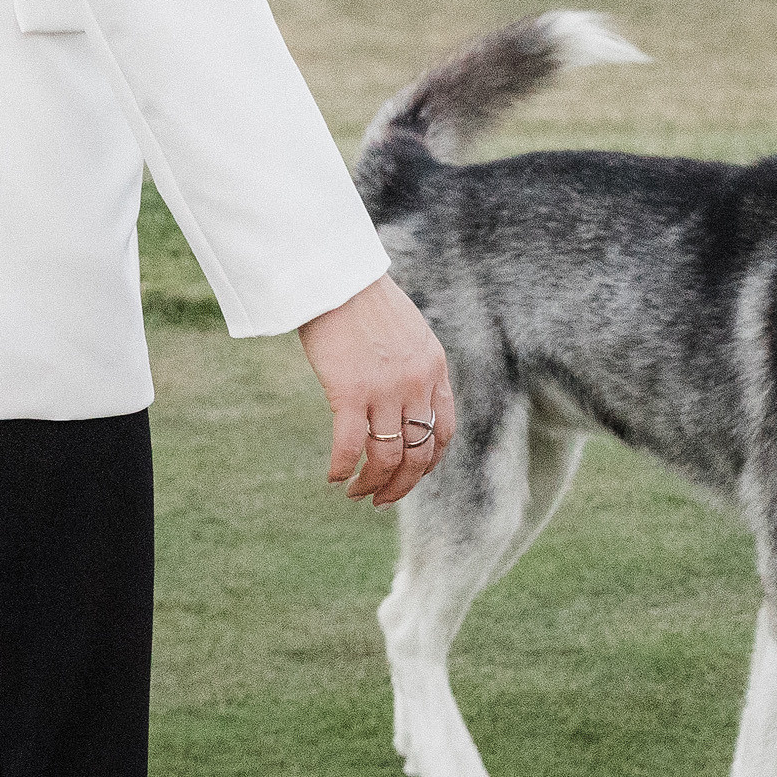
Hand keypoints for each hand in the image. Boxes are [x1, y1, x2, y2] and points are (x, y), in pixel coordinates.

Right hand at [298, 275, 455, 506]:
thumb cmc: (364, 300)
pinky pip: (350, 446)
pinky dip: (341, 468)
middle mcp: (416, 385)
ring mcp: (385, 390)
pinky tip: (332, 476)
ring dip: (371, 484)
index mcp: (434, 370)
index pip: (444, 433)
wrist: (337, 277)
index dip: (428, 463)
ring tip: (355, 493)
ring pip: (386, 458)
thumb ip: (414, 366)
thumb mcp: (408, 333)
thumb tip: (404, 399)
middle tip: (380, 500)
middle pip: (418, 455)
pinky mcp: (350, 392)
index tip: (410, 475)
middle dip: (401, 486)